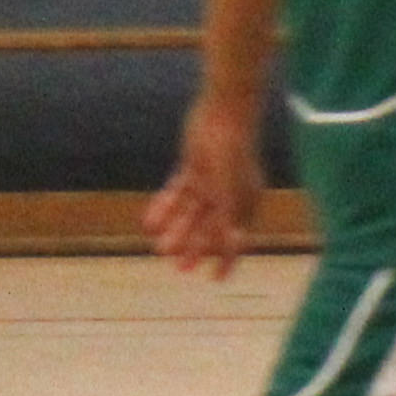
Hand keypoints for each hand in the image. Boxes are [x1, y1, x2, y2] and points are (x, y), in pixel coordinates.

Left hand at [146, 92, 264, 276]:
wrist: (224, 115)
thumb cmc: (234, 153)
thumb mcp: (231, 192)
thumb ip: (231, 219)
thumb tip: (236, 247)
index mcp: (246, 203)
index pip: (236, 238)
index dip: (227, 259)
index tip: (216, 280)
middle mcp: (230, 195)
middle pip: (211, 228)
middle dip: (196, 248)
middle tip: (179, 268)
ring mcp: (212, 181)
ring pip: (191, 213)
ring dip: (177, 230)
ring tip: (159, 248)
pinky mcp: (195, 168)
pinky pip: (178, 193)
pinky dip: (166, 208)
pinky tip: (150, 222)